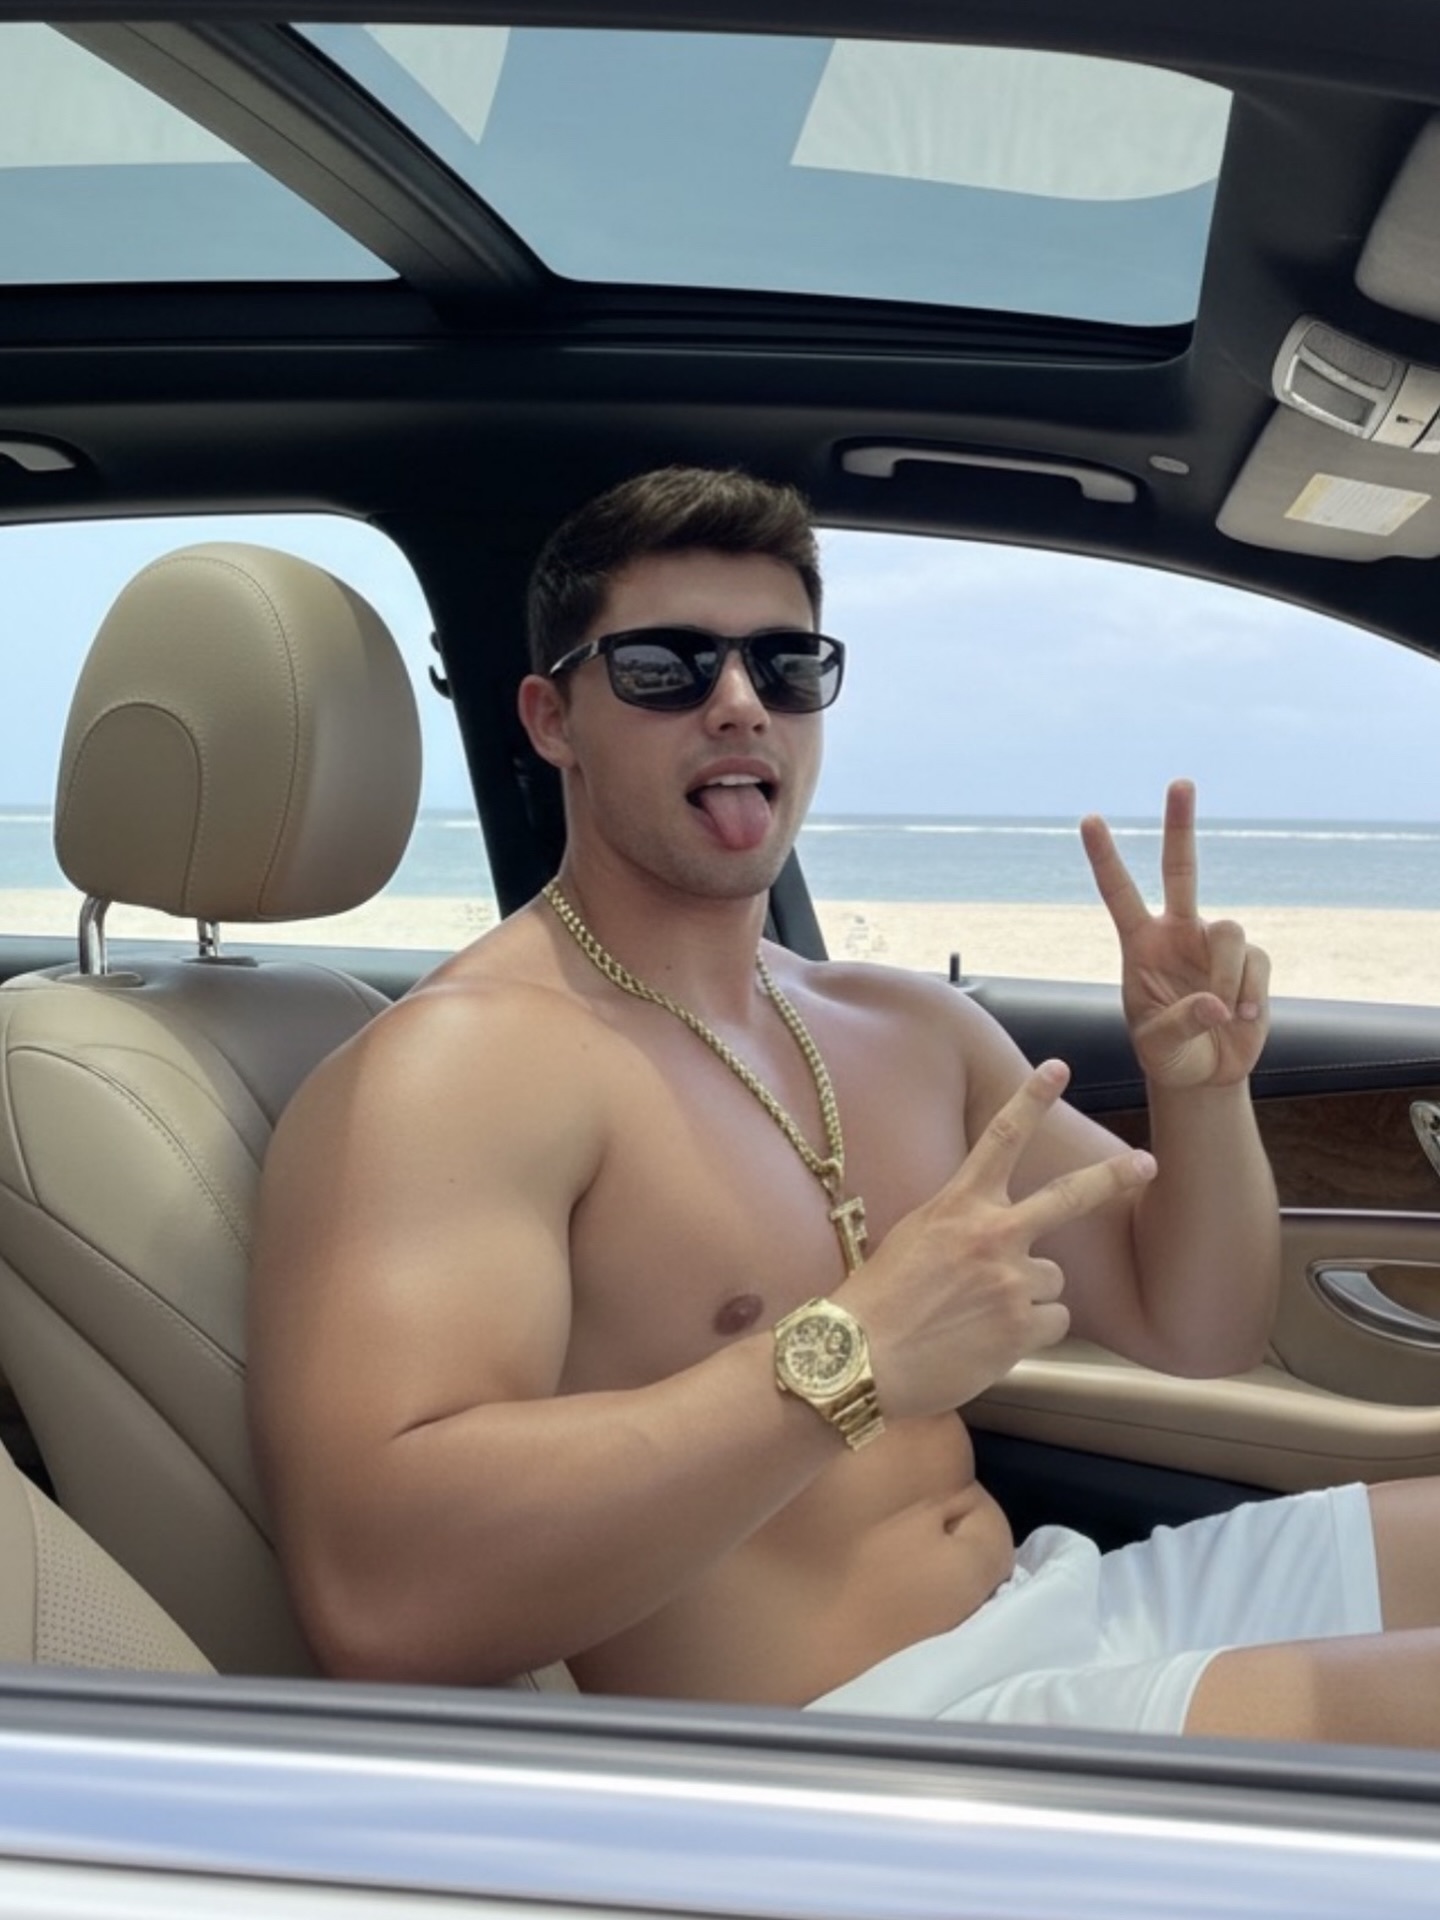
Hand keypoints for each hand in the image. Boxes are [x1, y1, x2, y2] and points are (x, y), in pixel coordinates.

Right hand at [842, 1061, 1155, 1416]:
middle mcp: (991, 1234)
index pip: (1001, 1138)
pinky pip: (1052, 1324)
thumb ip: (959, 1222)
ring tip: (983, 1316)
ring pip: (1054, 1280)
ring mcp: (1010, 1281)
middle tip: (1147, 1163)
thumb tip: (993, 1229)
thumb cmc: (877, 1300)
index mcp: (958, 1204)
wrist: (860, 1358)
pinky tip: (990, 1342)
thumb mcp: (912, 1237)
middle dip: (1112, 1176)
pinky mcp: (1021, 1328)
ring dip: (1031, 1297)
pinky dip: (1029, 1335)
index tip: (1057, 1068)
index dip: (1032, 1098)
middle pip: (1067, 1195)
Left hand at [1082, 780, 1270, 1090]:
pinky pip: (1255, 964)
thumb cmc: (1168, 1056)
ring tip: (1220, 1013)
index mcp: (1140, 944)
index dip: (1105, 857)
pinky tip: (1240, 1018)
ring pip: (1228, 930)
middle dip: (1180, 825)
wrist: (1205, 1074)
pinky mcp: (1251, 961)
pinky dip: (1249, 994)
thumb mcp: (1157, 1047)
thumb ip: (1180, 1023)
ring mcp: (1214, 943)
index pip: (1118, 892)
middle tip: (1180, 782)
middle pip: (1181, 868)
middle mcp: (1177, 932)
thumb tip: (1216, 1003)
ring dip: (1225, 974)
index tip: (1088, 819)